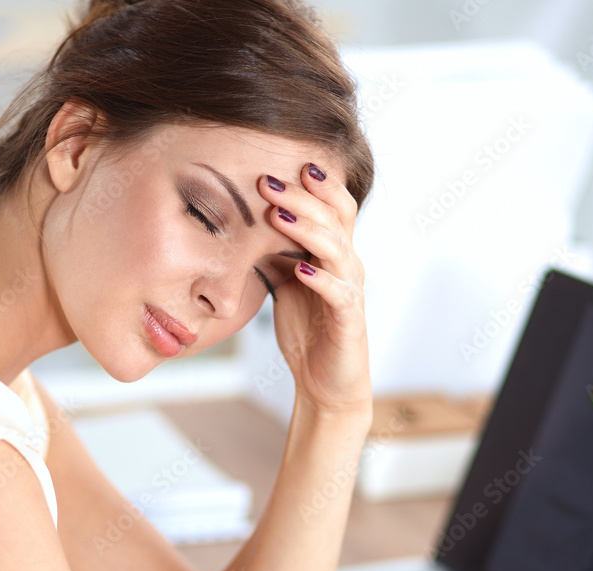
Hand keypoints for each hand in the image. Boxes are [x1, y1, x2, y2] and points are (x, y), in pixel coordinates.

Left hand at [259, 165, 371, 422]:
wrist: (325, 384)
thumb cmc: (307, 332)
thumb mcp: (284, 284)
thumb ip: (274, 253)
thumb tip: (242, 223)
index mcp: (334, 254)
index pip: (332, 206)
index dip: (311, 184)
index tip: (276, 164)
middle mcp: (348, 266)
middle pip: (335, 218)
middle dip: (301, 198)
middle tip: (268, 181)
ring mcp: (351, 292)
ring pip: (337, 249)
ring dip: (307, 230)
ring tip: (277, 217)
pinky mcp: (349, 321)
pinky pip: (339, 294)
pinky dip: (320, 279)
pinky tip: (300, 269)